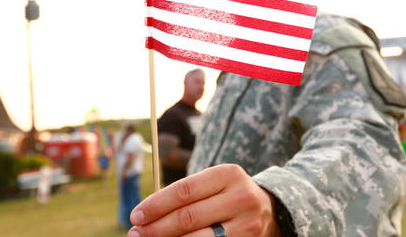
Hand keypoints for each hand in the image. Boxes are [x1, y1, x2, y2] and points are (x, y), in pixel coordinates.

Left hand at [128, 164, 279, 236]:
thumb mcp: (213, 185)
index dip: (156, 205)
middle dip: (157, 228)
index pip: (184, 190)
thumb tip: (145, 217)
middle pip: (188, 217)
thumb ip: (185, 196)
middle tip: (136, 233)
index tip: (136, 216)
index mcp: (228, 174)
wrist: (269, 210)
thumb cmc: (228, 196)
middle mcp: (241, 198)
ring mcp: (247, 224)